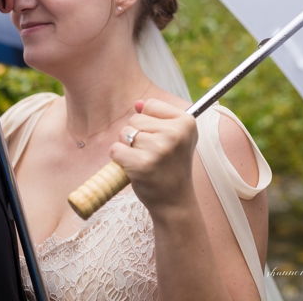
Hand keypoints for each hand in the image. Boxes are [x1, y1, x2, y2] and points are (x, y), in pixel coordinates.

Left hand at [109, 98, 198, 215]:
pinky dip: (118, 157)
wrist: (174, 200)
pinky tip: (132, 167)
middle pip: (136, 118)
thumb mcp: (174, 137)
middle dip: (137, 134)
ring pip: (125, 132)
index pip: (151, 105)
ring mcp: (159, 149)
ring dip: (127, 146)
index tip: (160, 138)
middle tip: (152, 153)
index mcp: (187, 122)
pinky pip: (116, 149)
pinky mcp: (142, 164)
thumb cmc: (171, 166)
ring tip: (144, 160)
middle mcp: (175, 133)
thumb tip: (138, 103)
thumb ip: (157, 116)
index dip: (149, 121)